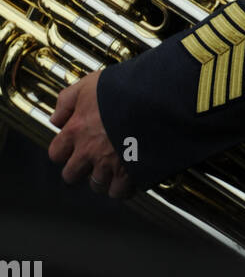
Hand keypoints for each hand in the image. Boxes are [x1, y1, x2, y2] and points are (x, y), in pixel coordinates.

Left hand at [48, 71, 131, 198]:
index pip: (56, 152)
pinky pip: (119, 192)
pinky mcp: (128, 173)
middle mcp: (88, 150)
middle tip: (93, 157)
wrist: (156, 97)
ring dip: (103, 177)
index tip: (73, 146)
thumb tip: (56, 119)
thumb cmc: (124, 88)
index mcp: (76, 129)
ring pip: (96, 185)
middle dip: (80, 168)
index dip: (64, 150)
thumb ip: (67, 100)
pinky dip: (123, 187)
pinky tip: (129, 174)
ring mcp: (107, 164)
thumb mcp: (89, 84)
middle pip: (71, 175)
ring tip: (114, 164)